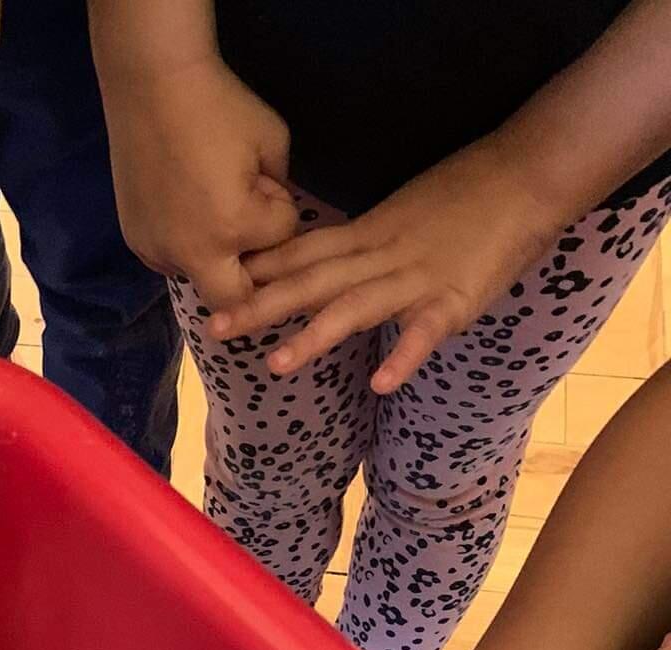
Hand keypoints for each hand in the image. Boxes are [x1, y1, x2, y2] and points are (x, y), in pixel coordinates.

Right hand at [101, 54, 298, 311]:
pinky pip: (170, 262)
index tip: (265, 181)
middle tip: (254, 249)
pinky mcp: (137, 243)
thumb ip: (280, 185)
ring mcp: (159, 252)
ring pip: (200, 281)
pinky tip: (182, 213)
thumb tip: (270, 208)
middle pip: (235, 303)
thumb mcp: (272, 139)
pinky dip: (185, 247)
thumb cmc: (218, 105)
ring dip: (215, 261)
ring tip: (212, 217)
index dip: (280, 209)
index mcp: (234, 227)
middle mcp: (194, 253)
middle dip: (252, 281)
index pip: (281, 239)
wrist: (152, 85)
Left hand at [211, 135, 557, 388]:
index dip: (260, 268)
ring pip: (356, 308)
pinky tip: (380, 383)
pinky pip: (424, 332)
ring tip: (277, 366)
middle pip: (314, 282)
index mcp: (370, 233)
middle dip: (263, 305)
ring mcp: (417, 279)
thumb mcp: (402, 213)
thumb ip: (364, 242)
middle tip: (216, 328)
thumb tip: (326, 264)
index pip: (305, 251)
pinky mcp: (455, 300)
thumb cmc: (468, 192)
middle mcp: (383, 255)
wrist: (530, 172)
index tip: (214, 278)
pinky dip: (403, 355)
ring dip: (315, 336)